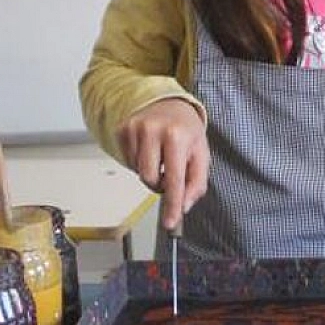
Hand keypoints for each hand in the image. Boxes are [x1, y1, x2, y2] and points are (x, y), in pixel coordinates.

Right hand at [116, 99, 208, 230]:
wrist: (168, 102)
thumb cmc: (186, 129)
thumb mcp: (201, 153)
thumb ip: (197, 182)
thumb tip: (184, 205)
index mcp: (177, 136)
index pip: (174, 179)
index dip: (172, 204)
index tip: (170, 222)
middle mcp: (153, 130)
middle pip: (150, 179)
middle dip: (160, 185)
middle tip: (169, 173)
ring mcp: (134, 129)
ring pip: (138, 172)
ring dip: (151, 172)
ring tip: (161, 156)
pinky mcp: (122, 130)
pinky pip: (128, 162)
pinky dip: (140, 162)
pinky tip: (149, 150)